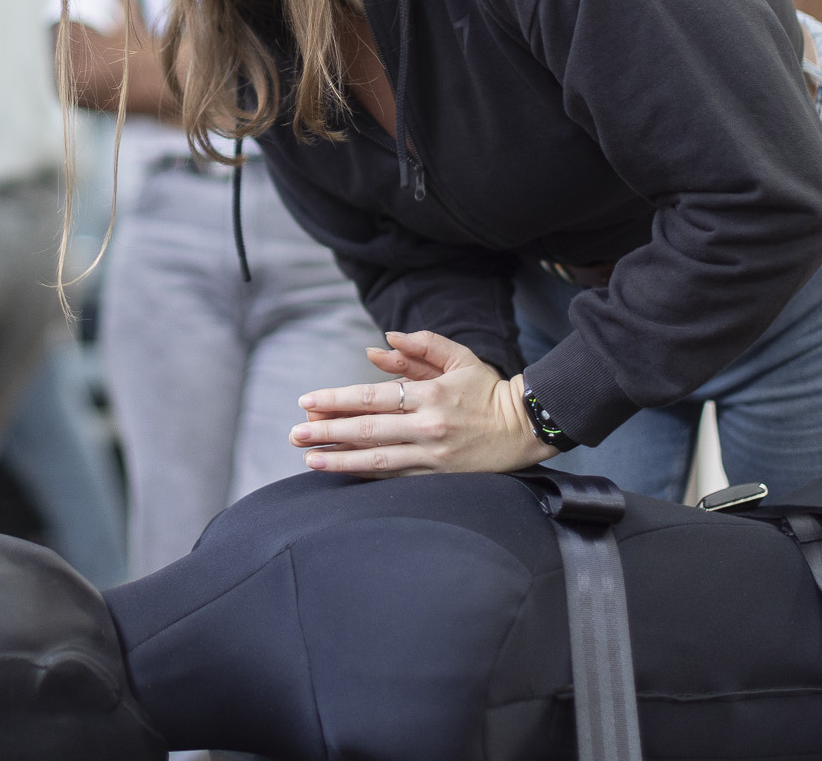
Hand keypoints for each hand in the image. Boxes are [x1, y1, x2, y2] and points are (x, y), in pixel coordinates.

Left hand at [288, 330, 557, 477]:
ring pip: (377, 459)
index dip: (337, 400)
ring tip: (309, 459)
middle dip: (327, 432)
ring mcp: (432, 455)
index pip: (373, 397)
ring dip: (339, 460)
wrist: (526, 428)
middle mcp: (428, 426)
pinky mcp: (438, 477)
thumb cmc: (488, 390)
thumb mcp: (459, 359)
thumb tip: (380, 344)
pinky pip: (394, 476)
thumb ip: (420, 348)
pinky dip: (366, 475)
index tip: (307, 401)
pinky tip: (343, 473)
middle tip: (295, 434)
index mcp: (430, 395)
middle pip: (368, 430)